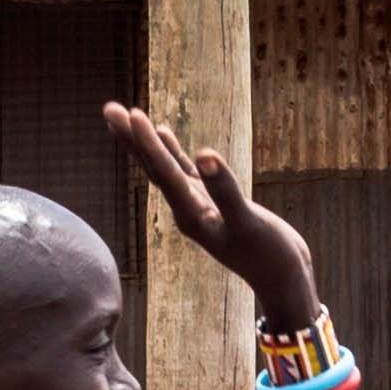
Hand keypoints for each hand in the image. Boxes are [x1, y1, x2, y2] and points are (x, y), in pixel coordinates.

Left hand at [109, 103, 322, 327]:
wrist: (281, 280)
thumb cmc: (269, 255)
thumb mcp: (248, 223)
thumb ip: (226, 191)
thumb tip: (204, 155)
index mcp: (191, 215)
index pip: (164, 174)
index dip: (148, 143)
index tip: (132, 114)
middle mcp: (186, 210)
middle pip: (153, 168)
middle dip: (132, 139)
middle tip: (109, 109)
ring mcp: (197, 205)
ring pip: (164, 167)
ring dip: (146, 142)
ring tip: (128, 114)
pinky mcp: (210, 202)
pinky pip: (183, 171)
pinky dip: (171, 151)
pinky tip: (163, 133)